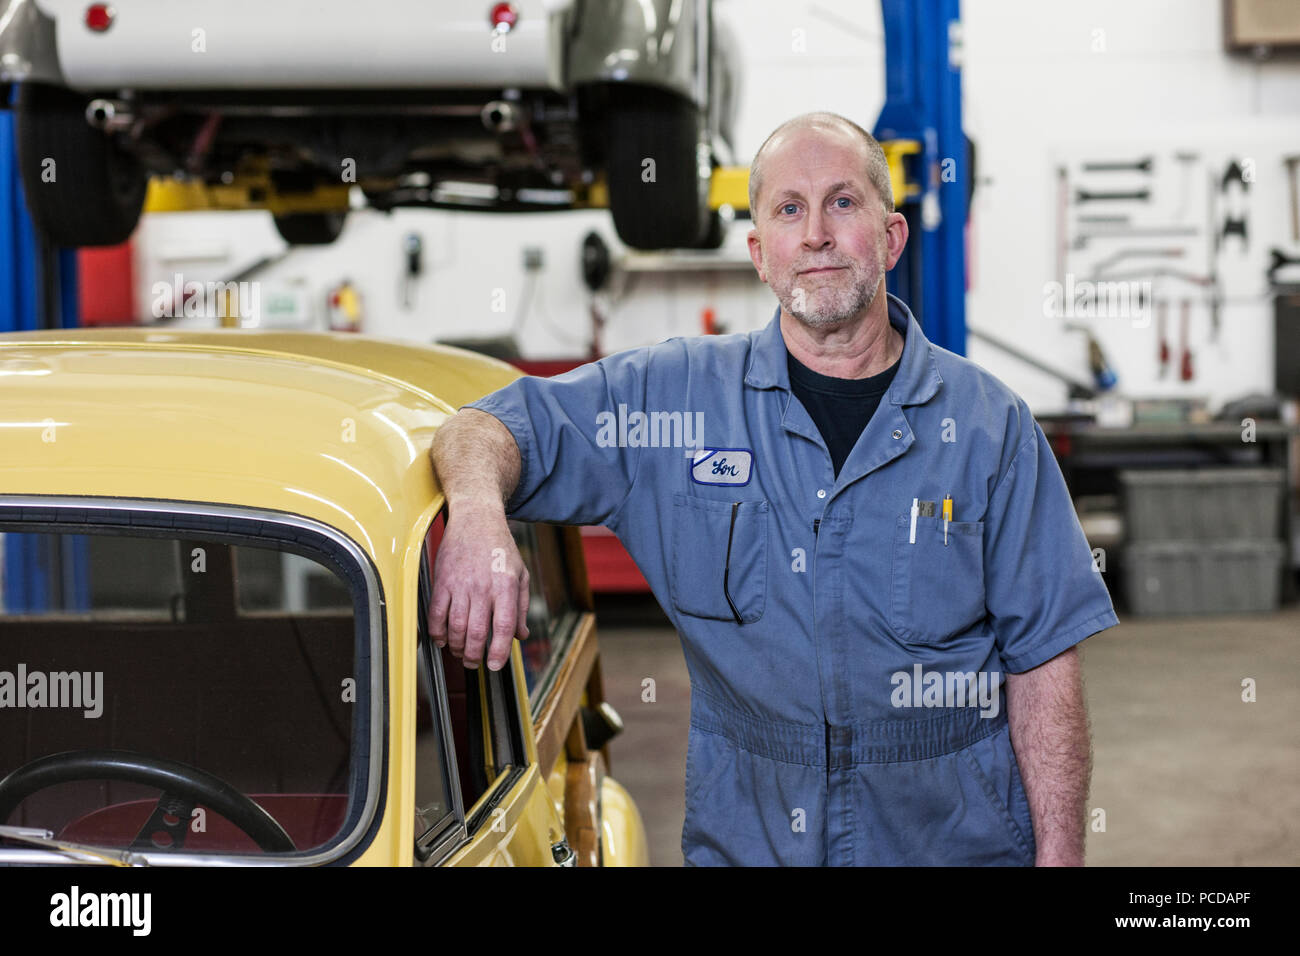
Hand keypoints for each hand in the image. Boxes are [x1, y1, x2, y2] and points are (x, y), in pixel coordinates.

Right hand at [428, 502, 529, 670]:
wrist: (476, 518)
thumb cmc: (500, 547)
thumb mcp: (521, 574)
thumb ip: (522, 607)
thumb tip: (521, 635)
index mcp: (505, 586)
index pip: (503, 627)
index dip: (499, 651)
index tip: (495, 665)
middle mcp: (482, 587)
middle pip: (476, 632)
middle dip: (474, 655)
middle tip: (474, 663)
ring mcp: (460, 584)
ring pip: (455, 627)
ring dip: (456, 647)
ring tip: (460, 653)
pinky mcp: (442, 581)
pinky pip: (436, 614)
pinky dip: (437, 632)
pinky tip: (442, 639)